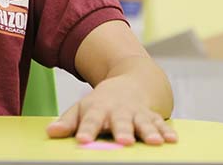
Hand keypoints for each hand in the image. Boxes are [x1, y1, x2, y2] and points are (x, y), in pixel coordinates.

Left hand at [46, 75, 177, 145]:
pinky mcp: (153, 116)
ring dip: (149, 132)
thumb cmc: (102, 102)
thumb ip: (68, 121)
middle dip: (122, 131)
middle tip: (123, 141)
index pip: (91, 120)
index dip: (86, 130)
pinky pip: (161, 123)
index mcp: (99, 109)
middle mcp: (119, 111)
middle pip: (120, 121)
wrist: (132, 80)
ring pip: (144, 123)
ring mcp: (138, 113)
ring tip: (154, 142)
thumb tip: (50, 133)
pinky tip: (172, 140)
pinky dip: (166, 131)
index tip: (82, 140)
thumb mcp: (83, 108)